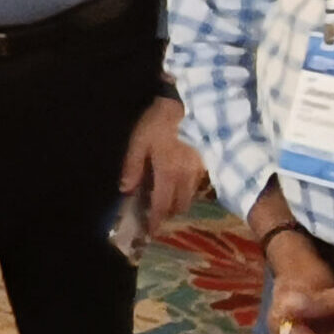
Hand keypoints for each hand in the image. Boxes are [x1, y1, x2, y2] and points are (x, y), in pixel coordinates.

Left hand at [118, 96, 204, 230]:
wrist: (189, 103)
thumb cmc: (160, 122)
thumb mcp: (139, 141)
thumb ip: (132, 166)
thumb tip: (126, 189)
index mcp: (167, 173)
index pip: (162, 204)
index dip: (156, 219)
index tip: (151, 230)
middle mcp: (186, 177)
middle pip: (180, 205)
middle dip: (168, 212)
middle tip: (157, 213)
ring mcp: (200, 170)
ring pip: (190, 196)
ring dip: (179, 202)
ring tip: (167, 199)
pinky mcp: (207, 162)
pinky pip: (197, 184)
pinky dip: (188, 190)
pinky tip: (179, 183)